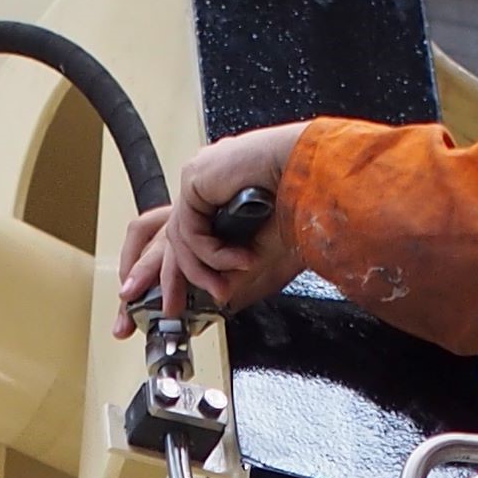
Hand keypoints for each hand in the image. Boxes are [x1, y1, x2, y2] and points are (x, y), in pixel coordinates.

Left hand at [118, 123, 308, 321]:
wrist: (310, 171)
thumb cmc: (297, 197)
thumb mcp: (262, 246)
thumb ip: (235, 269)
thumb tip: (220, 294)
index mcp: (217, 192)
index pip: (187, 234)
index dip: (184, 269)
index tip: (184, 298)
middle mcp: (203, 184)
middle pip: (170, 236)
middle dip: (167, 277)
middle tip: (173, 306)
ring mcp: (196, 179)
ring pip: (180, 239)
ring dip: (203, 271)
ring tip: (225, 286)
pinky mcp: (195, 179)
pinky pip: (190, 231)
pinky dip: (212, 254)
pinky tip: (238, 260)